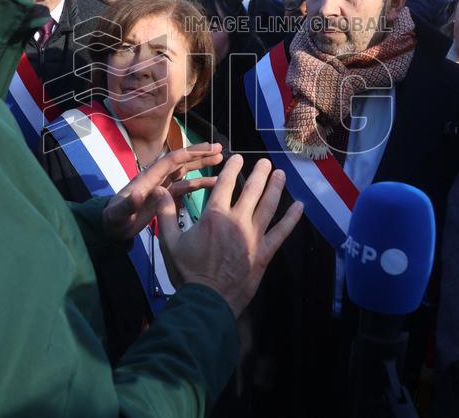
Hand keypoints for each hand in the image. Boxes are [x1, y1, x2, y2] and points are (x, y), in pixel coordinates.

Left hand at [101, 142, 223, 242]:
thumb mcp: (119, 213)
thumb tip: (139, 195)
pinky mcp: (166, 197)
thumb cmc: (114, 219)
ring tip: (220, 158)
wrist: (112, 228)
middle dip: (199, 154)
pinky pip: (185, 187)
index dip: (189, 154)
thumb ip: (128, 204)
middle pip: (181, 161)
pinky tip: (214, 183)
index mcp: (148, 178)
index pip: (171, 161)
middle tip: (220, 148)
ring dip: (202, 165)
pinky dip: (199, 183)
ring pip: (186, 171)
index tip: (207, 148)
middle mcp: (157, 178)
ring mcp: (162, 187)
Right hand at [156, 155, 304, 316]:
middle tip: (266, 162)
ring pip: (269, 206)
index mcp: (214, 216)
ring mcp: (253, 236)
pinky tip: (300, 207)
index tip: (237, 158)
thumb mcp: (170, 242)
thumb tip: (158, 190)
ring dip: (276, 188)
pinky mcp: (264, 253)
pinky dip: (292, 219)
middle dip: (259, 173)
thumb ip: (166, 214)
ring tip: (281, 174)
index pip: (225, 184)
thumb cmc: (187, 272)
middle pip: (252, 190)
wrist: (207, 301)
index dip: (232, 168)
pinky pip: (281, 232)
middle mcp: (237, 221)